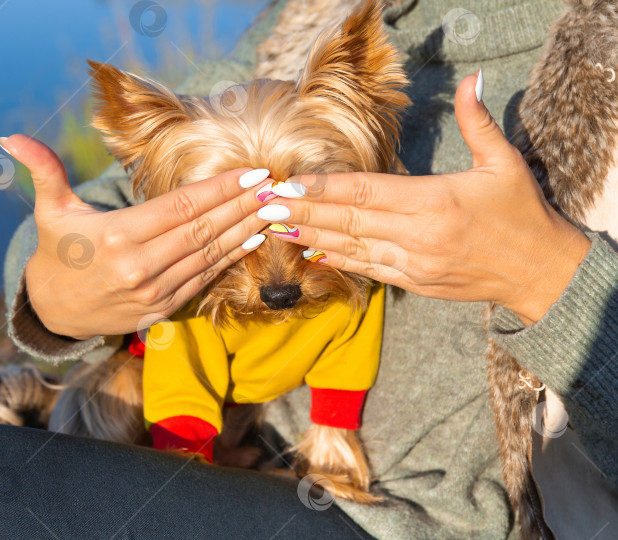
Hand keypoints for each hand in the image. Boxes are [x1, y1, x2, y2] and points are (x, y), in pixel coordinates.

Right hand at [0, 135, 270, 338]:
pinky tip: (253, 240)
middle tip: (275, 186)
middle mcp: (139, 267)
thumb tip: (9, 137)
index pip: (180, 207)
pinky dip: (231, 260)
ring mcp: (153, 292)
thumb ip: (42, 170)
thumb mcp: (50, 210)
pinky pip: (203, 280)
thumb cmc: (59, 251)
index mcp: (116, 237)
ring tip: (273, 209)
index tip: (250, 172)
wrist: (56, 311)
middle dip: (242, 206)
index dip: (219, 189)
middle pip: (203, 230)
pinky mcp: (162, 308)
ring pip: (210, 256)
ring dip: (245, 231)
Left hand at [264, 72, 590, 324]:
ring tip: (276, 228)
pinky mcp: (414, 282)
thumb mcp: (505, 163)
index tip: (291, 182)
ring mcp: (413, 263)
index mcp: (433, 202)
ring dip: (311, 236)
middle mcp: (417, 235)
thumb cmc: (522, 213)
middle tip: (266, 205)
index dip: (324, 187)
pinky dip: (338, 261)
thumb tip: (472, 80)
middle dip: (304, 211)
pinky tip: (312, 253)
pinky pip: (368, 269)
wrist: (541, 272)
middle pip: (348, 220)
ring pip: (351, 248)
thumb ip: (478, 123)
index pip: (366, 191)